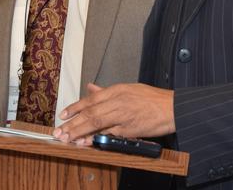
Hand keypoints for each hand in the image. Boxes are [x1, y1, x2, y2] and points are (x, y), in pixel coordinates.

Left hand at [53, 82, 174, 142]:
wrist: (172, 107)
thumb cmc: (152, 98)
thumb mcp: (128, 88)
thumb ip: (107, 91)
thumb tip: (91, 88)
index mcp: (117, 90)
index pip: (90, 99)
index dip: (75, 107)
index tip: (63, 115)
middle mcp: (118, 101)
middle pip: (90, 112)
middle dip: (72, 123)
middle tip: (60, 131)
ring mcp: (123, 116)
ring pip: (96, 123)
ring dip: (79, 132)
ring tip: (67, 138)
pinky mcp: (129, 129)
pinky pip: (109, 134)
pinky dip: (96, 139)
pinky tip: (86, 143)